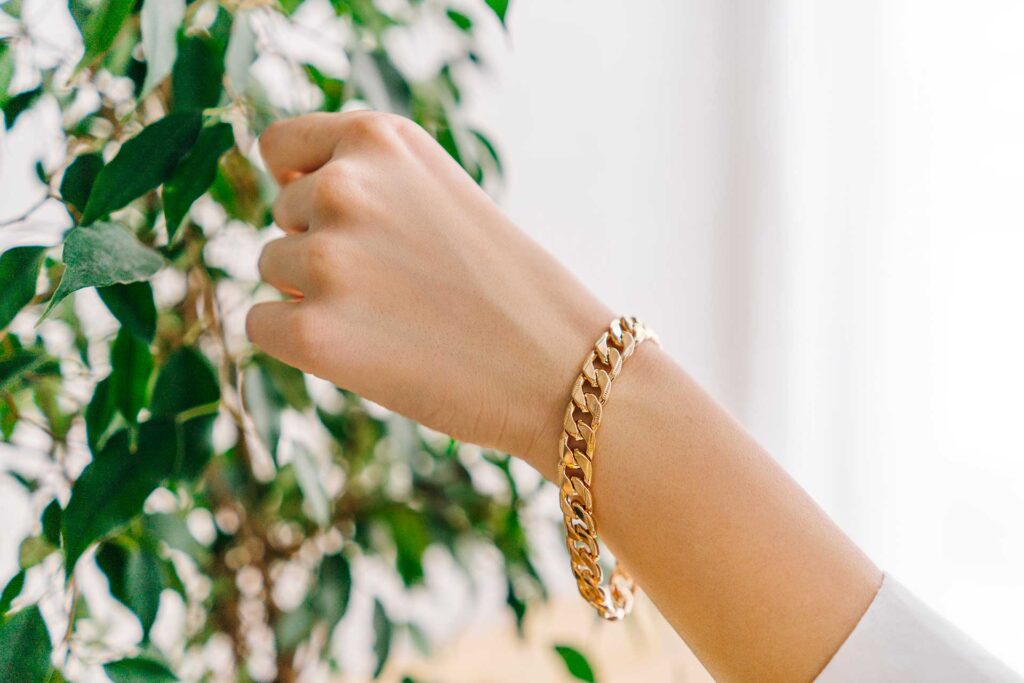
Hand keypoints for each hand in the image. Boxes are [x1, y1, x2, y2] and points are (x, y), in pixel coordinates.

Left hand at [247, 112, 612, 473]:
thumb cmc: (507, 286)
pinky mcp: (313, 333)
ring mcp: (326, 259)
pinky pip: (262, 325)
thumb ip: (366, 180)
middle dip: (324, 247)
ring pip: (273, 271)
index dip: (303, 185)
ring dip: (314, 295)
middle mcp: (344, 186)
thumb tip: (280, 197)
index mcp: (380, 138)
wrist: (563, 368)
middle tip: (402, 284)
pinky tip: (364, 352)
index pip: (281, 146)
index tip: (343, 219)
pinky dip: (298, 341)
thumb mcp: (438, 193)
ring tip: (395, 317)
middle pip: (282, 218)